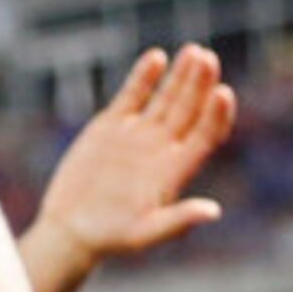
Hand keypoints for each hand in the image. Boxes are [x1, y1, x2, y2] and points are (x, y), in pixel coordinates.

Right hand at [30, 43, 237, 268]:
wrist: (70, 230)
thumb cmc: (109, 239)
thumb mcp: (143, 234)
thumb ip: (176, 222)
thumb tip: (213, 212)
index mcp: (175, 171)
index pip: (204, 136)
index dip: (215, 115)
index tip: (223, 92)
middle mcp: (161, 149)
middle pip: (188, 110)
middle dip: (199, 85)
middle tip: (207, 59)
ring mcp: (138, 135)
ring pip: (166, 98)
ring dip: (180, 76)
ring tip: (194, 52)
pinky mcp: (111, 126)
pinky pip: (132, 96)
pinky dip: (143, 77)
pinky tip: (156, 58)